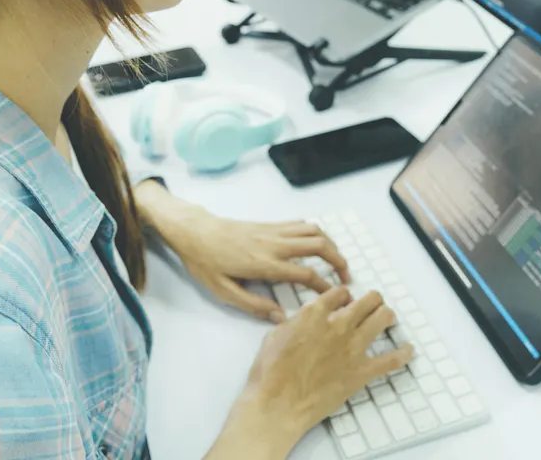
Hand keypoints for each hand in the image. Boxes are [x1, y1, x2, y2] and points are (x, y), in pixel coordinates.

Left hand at [140, 183, 349, 321]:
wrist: (194, 231)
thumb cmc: (206, 263)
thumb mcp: (223, 291)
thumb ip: (254, 305)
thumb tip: (281, 316)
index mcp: (265, 264)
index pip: (305, 274)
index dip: (325, 286)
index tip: (335, 297)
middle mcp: (274, 244)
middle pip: (319, 245)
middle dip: (338, 260)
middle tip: (346, 277)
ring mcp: (273, 231)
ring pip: (314, 230)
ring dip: (331, 244)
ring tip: (336, 261)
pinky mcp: (269, 224)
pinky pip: (300, 224)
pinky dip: (316, 232)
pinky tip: (316, 245)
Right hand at [242, 287, 413, 447]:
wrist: (278, 404)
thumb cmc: (271, 373)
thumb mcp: (274, 335)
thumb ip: (295, 322)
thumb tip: (301, 319)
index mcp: (315, 313)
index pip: (340, 293)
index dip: (343, 295)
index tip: (344, 300)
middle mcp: (338, 325)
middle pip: (367, 300)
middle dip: (371, 299)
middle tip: (372, 303)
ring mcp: (353, 348)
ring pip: (382, 319)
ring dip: (386, 315)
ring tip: (387, 316)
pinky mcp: (361, 372)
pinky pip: (391, 360)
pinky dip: (402, 354)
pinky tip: (408, 350)